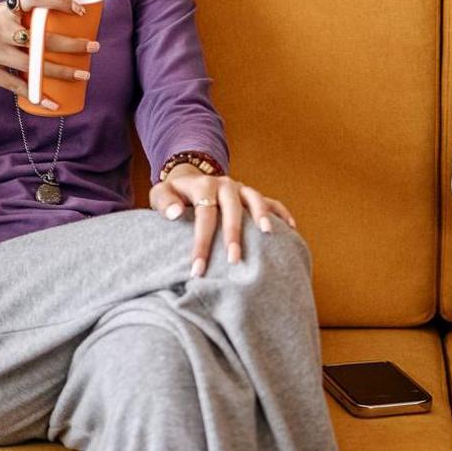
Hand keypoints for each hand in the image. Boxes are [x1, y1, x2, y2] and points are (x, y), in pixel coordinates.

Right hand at [0, 0, 98, 107]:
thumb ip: (9, 17)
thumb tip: (39, 24)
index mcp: (0, 9)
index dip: (58, 1)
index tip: (77, 10)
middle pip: (42, 37)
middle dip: (72, 44)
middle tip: (92, 48)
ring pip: (34, 64)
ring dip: (62, 71)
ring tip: (82, 75)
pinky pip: (16, 85)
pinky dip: (36, 95)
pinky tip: (51, 103)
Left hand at [148, 167, 295, 276]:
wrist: (189, 181)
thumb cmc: (173, 196)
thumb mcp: (160, 194)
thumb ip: (164, 203)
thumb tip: (176, 214)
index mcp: (203, 184)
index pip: (204, 215)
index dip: (201, 242)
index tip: (198, 269)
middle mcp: (225, 184)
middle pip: (232, 209)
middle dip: (234, 235)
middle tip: (234, 260)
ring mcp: (241, 188)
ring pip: (255, 200)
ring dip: (262, 216)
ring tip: (268, 234)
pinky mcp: (251, 195)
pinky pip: (272, 201)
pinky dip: (282, 213)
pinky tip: (291, 229)